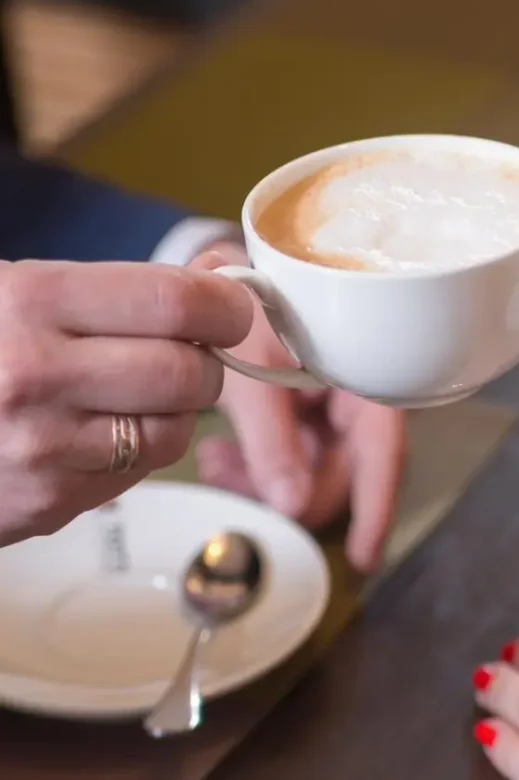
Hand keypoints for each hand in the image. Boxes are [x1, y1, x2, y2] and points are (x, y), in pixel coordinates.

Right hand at [0, 259, 250, 546]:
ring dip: (173, 411)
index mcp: (30, 301)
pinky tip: (93, 431)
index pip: (179, 302)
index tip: (233, 308)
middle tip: (183, 354)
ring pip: (175, 430)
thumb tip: (223, 275)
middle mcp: (34, 375)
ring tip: (128, 393)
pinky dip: (136, 452)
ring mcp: (39, 449)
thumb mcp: (23, 290)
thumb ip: (125, 285)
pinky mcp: (45, 504)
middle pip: (191, 372)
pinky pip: (137, 474)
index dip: (227, 305)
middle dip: (204, 363)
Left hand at [195, 243, 405, 571]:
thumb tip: (292, 508)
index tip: (364, 558)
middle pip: (342, 471)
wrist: (219, 279)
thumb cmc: (243, 308)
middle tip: (230, 479)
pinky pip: (292, 458)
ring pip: (313, 471)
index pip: (383, 452)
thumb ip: (272, 442)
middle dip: (291, 491)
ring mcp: (331, 408)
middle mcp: (356, 396)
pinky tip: (223, 453)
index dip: (376, 507)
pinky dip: (259, 464)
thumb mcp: (251, 374)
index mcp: (363, 375)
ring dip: (266, 479)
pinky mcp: (305, 413)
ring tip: (215, 461)